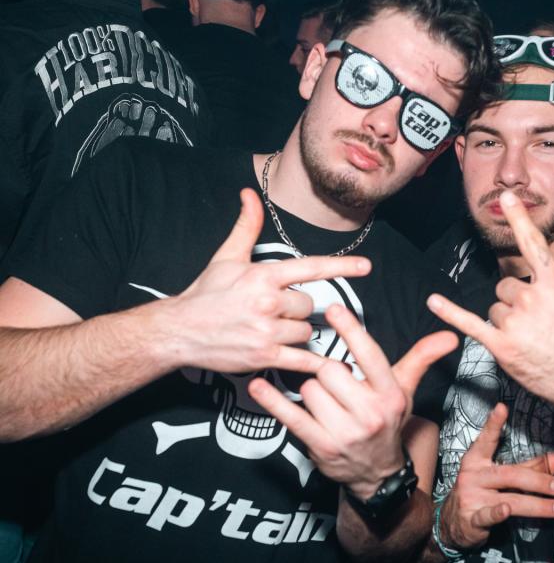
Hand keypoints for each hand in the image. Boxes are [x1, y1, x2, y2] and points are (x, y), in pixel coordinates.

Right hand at [170, 188, 371, 373]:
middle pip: (309, 306)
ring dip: (296, 333)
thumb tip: (250, 194)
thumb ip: (247, 226)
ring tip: (272, 331)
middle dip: (298, 309)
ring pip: (306, 332)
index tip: (366, 267)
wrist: (179, 331)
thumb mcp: (226, 257)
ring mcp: (267, 332)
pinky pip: (302, 361)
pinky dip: (311, 365)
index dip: (341, 266)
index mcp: (264, 276)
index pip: (311, 268)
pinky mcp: (264, 358)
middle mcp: (268, 303)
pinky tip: (318, 367)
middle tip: (275, 311)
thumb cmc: (205, 294)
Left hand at [248, 303, 457, 499]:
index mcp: (390, 394)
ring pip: (309, 389)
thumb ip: (421, 358)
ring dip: (311, 392)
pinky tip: (257, 386)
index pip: (369, 354)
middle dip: (328, 373)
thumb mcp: (405, 390)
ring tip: (326, 404)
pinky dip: (271, 400)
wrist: (376, 474)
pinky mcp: (320, 446)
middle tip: (336, 385)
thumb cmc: (387, 422)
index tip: (333, 307)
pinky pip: (290, 415)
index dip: (350, 329)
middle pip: (330, 370)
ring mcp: (345, 433)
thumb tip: (450, 336)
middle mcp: (370, 414)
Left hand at [428, 191, 553, 409]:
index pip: (532, 244)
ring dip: (505, 322)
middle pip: (505, 287)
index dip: (519, 219)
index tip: (506, 197)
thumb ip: (550, 283)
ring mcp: (515, 321)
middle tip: (535, 323)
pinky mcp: (501, 344)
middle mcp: (532, 296)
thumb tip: (532, 278)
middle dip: (515, 303)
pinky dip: (449, 312)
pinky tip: (433, 301)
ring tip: (527, 339)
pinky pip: (469, 323)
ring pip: (494, 309)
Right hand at [438, 403, 553, 552]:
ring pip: (508, 498)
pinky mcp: (472, 519)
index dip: (493, 424)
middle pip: (509, 474)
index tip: (501, 408)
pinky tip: (506, 510)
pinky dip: (498, 513)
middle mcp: (473, 476)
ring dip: (537, 505)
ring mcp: (471, 497)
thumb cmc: (480, 494)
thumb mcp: (501, 478)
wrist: (453, 524)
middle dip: (537, 480)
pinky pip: (487, 515)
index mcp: (477, 460)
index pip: (486, 440)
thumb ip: (530, 468)